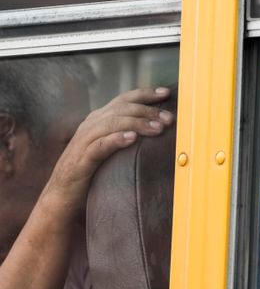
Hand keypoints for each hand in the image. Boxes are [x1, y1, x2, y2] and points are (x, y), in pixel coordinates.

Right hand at [44, 87, 173, 212]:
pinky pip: (99, 146)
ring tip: (158, 128)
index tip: (166, 93)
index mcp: (99, 120)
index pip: (124, 100)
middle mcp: (91, 126)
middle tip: (169, 119)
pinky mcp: (80, 160)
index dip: (145, 94)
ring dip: (137, 124)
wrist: (62, 195)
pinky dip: (116, 139)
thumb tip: (161, 129)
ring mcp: (84, 141)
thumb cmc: (94, 171)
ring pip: (111, 123)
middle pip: (122, 109)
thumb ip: (128, 135)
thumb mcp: (113, 147)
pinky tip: (132, 138)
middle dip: (148, 111)